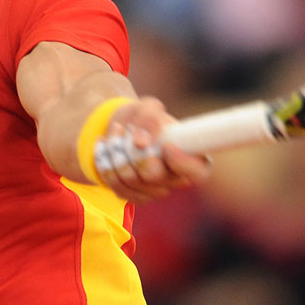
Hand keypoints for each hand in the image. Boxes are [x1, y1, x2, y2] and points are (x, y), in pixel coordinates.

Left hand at [94, 98, 211, 203]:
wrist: (124, 129)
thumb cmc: (143, 118)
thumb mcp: (148, 107)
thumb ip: (149, 118)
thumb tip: (142, 142)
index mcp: (192, 156)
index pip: (198, 172)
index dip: (183, 163)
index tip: (166, 146)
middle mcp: (177, 178)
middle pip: (154, 176)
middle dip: (133, 152)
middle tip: (127, 134)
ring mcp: (157, 191)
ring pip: (131, 181)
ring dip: (115, 156)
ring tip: (113, 138)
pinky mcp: (137, 197)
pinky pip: (118, 188)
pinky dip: (106, 167)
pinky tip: (106, 151)